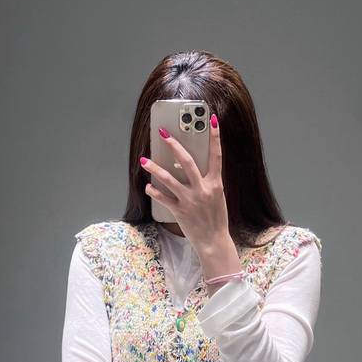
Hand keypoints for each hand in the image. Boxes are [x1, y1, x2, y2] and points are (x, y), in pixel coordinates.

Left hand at [139, 113, 231, 258]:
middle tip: (163, 133)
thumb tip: (189, 167)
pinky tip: (147, 186)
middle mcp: (203, 189)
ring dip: (154, 168)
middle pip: (186, 161)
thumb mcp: (217, 197)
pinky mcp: (180, 211)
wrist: (214, 242)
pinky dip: (153, 191)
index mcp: (215, 184)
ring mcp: (190, 200)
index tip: (211, 119)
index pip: (216, 155)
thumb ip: (207, 182)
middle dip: (174, 145)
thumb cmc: (216, 219)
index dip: (215, 136)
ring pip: (168, 178)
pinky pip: (163, 198)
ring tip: (144, 160)